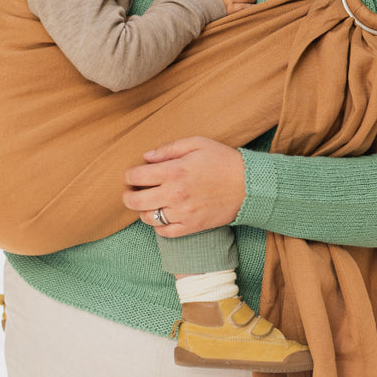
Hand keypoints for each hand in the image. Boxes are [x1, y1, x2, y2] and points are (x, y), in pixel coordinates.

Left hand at [122, 137, 246, 237]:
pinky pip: (164, 232)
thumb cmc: (223, 160)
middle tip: (130, 192)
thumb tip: (146, 157)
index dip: (129, 175)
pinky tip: (161, 216)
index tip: (131, 175)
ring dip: (142, 211)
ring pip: (148, 218)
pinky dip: (157, 226)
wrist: (249, 186)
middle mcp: (174, 194)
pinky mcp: (191, 226)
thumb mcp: (197, 143)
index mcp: (174, 171)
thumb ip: (169, 149)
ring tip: (146, 203)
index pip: (137, 176)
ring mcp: (182, 213)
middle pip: (136, 201)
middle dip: (128, 196)